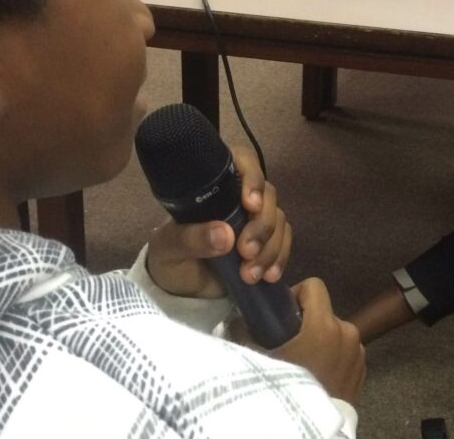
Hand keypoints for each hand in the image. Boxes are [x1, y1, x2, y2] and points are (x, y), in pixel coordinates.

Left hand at [145, 146, 291, 297]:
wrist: (179, 291)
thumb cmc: (169, 258)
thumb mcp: (170, 249)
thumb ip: (192, 239)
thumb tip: (225, 234)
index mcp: (213, 187)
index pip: (242, 163)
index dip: (252, 178)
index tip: (250, 204)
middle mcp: (238, 198)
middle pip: (267, 195)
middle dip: (262, 224)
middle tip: (246, 251)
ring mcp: (254, 220)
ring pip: (278, 220)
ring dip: (270, 248)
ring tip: (250, 274)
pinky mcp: (265, 243)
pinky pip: (284, 242)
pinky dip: (280, 258)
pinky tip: (269, 276)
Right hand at [233, 278, 366, 403]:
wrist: (310, 428)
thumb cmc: (286, 389)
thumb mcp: (259, 360)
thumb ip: (246, 333)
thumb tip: (236, 318)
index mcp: (325, 325)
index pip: (314, 286)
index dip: (296, 295)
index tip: (284, 315)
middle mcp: (347, 333)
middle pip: (324, 312)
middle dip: (307, 322)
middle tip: (288, 344)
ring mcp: (358, 352)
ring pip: (335, 332)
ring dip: (321, 340)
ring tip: (303, 363)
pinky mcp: (362, 370)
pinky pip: (345, 351)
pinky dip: (333, 357)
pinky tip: (318, 374)